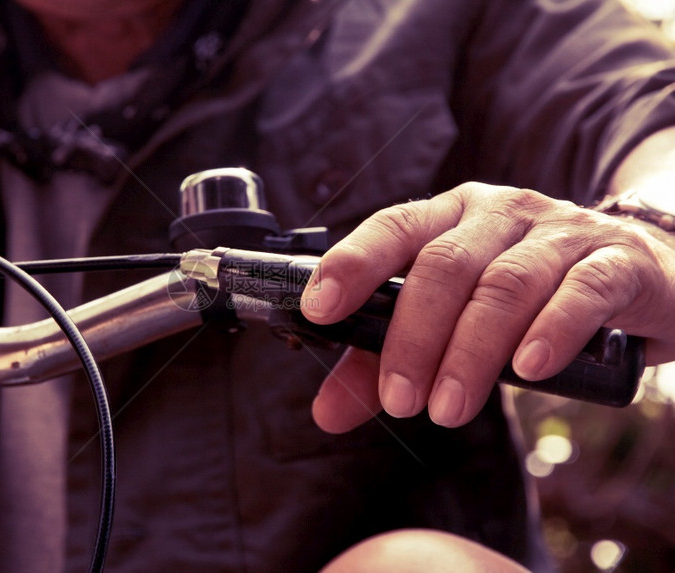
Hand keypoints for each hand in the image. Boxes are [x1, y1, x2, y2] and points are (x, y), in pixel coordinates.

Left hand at [302, 182, 674, 429]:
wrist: (638, 273)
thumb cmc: (529, 296)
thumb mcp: (453, 320)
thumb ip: (387, 360)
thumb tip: (328, 411)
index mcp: (452, 217)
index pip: (393, 227)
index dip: (352, 263)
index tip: (319, 309)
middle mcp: (501, 213)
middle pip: (444, 265)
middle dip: (414, 337)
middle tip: (400, 400)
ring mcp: (560, 233)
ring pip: (505, 284)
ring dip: (470, 352)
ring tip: (447, 409)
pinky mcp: (615, 263)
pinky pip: (580, 292)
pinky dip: (550, 331)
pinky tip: (528, 370)